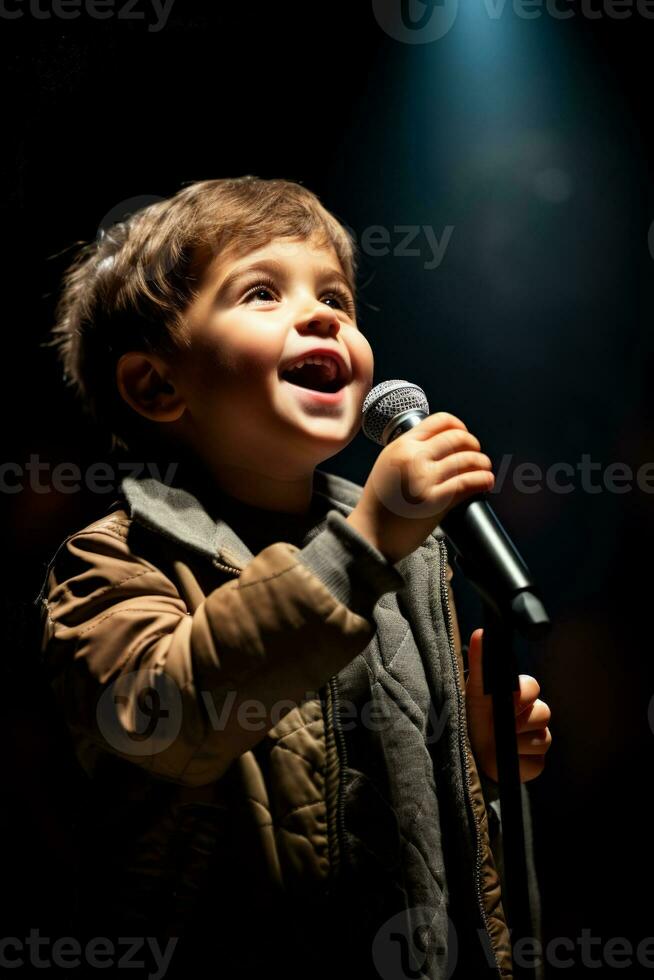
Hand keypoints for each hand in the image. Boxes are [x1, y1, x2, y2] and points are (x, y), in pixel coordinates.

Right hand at [346, 412, 493, 563]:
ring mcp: (424, 479)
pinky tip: (486, 482)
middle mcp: (413, 458)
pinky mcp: (435, 501)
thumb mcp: (387, 465)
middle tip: (476, 454)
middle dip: (473, 444)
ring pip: (467, 459)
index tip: (464, 434)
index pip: (439, 421)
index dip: (458, 425)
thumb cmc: (378, 505)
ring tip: (484, 469)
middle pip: (457, 438)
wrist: (370, 534)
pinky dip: (483, 480)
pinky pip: (468, 483)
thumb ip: (408, 452)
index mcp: (401, 446)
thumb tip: (439, 445)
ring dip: (482, 462)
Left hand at [464, 628, 551, 782]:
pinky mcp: (536, 764)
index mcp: (519, 695)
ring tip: (498, 742)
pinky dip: (518, 762)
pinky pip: (536, 762)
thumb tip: (482, 633)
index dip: (523, 693)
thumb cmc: (472, 719)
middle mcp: (532, 715)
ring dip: (516, 743)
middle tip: (499, 724)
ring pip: (542, 738)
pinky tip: (505, 759)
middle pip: (543, 712)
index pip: (533, 687)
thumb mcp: (474, 691)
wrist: (468, 755)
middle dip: (519, 720)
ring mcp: (537, 739)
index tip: (509, 699)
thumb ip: (479, 663)